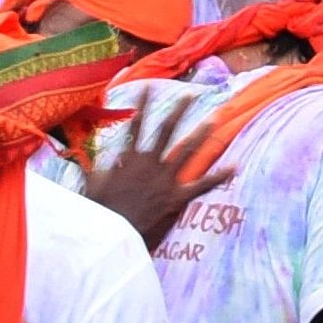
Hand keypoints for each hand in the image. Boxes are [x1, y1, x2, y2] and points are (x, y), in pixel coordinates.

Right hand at [83, 83, 227, 246]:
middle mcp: (150, 163)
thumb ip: (95, 170)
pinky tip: (234, 166)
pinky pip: (202, 184)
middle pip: (167, 129)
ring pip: (188, 149)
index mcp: (129, 158)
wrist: (113, 236)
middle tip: (192, 94)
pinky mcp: (177, 197)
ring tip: (216, 117)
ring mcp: (165, 179)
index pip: (137, 125)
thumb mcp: (92, 187)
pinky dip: (219, 176)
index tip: (148, 86)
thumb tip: (88, 158)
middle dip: (180, 110)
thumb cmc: (100, 213)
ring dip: (203, 132)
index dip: (143, 104)